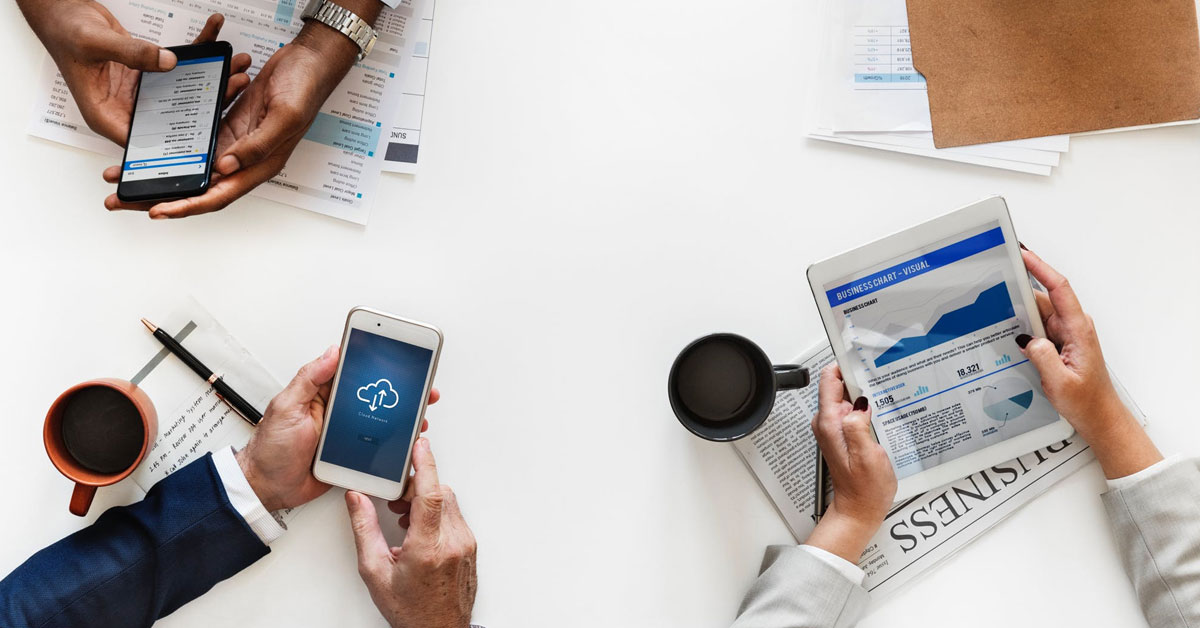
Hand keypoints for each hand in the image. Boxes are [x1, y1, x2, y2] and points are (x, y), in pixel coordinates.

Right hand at [18, 5, 249, 144]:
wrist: (61, 10)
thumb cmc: (65, 30)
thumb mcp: (96, 43)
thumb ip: (132, 54)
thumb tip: (168, 62)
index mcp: (108, 116)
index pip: (147, 142)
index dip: (179, 143)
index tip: (211, 135)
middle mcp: (127, 108)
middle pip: (174, 116)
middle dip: (207, 102)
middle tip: (235, 85)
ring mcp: (140, 92)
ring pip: (182, 92)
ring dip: (209, 77)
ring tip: (236, 64)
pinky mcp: (148, 73)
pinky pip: (178, 67)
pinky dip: (196, 53)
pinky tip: (215, 38)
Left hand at [102, 21, 365, 218]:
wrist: (310, 62)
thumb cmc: (305, 88)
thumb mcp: (283, 117)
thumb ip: (255, 145)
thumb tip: (225, 168)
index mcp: (260, 165)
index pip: (218, 194)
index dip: (187, 205)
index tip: (157, 212)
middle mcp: (245, 160)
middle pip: (198, 188)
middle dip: (160, 197)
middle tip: (122, 200)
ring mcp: (236, 143)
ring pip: (192, 167)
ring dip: (160, 173)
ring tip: (125, 175)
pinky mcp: (229, 125)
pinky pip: (196, 142)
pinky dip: (174, 147)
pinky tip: (151, 145)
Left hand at [237, 346, 438, 511]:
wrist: (267, 488)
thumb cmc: (270, 448)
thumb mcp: (286, 407)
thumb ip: (309, 379)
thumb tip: (331, 352)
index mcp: (322, 394)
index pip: (354, 371)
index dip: (377, 364)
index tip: (398, 356)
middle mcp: (337, 411)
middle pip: (375, 397)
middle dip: (400, 392)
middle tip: (422, 389)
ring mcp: (345, 433)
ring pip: (379, 421)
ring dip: (401, 419)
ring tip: (419, 417)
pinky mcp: (350, 455)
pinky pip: (375, 447)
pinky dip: (392, 446)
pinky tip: (405, 443)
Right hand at [346, 439, 476, 627]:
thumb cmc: (409, 610)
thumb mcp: (375, 572)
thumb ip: (365, 530)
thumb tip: (357, 499)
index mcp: (428, 548)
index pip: (431, 495)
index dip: (425, 465)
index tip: (419, 446)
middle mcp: (452, 543)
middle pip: (440, 493)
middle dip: (416, 487)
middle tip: (395, 497)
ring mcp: (465, 544)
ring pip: (449, 502)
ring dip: (426, 500)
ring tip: (403, 518)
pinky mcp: (470, 546)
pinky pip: (455, 516)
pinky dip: (436, 514)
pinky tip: (418, 529)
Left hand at [804, 365, 896, 563]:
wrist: (860, 510)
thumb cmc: (865, 489)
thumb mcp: (868, 456)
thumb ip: (859, 426)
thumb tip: (859, 403)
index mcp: (830, 423)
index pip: (829, 379)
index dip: (845, 363)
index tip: (861, 355)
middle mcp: (828, 422)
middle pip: (840, 384)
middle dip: (860, 377)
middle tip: (882, 376)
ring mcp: (835, 427)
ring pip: (849, 397)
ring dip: (865, 393)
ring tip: (886, 394)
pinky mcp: (844, 433)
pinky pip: (853, 411)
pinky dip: (867, 407)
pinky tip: (882, 413)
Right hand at [1017, 247, 1160, 477]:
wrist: (1099, 417)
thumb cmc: (1087, 402)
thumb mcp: (1060, 383)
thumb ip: (1042, 358)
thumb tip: (1026, 338)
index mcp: (1078, 330)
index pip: (1059, 289)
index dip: (1040, 268)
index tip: (1023, 255)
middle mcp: (1073, 327)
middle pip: (1042, 298)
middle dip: (1019, 289)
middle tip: (995, 281)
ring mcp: (1065, 334)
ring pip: (1036, 313)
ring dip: (1018, 312)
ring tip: (995, 310)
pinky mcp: (1057, 344)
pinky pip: (1036, 327)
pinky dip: (1021, 327)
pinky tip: (1007, 332)